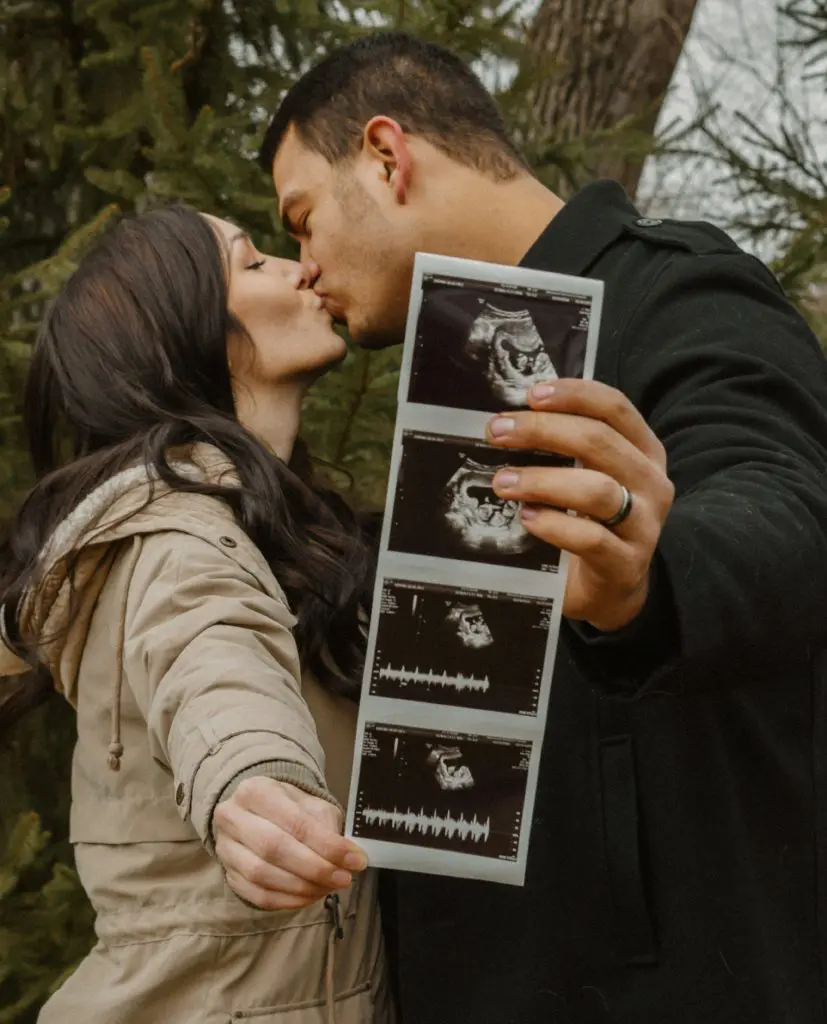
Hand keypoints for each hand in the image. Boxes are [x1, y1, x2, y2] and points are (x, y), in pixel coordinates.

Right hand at [213, 777, 366, 910]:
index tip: (355, 859)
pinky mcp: (227, 874)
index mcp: (256, 791)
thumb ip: (327, 826)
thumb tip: (348, 855)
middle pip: (274, 849)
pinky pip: (257, 895)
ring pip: (262, 875)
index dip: (327, 845)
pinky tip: (310, 896)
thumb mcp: (311, 804)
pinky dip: (287, 901)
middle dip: (315, 868)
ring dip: (302, 887)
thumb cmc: (289, 808)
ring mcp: (225, 848)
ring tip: (329, 887)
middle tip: (344, 878)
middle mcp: (232, 817)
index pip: (294, 821)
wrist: (256, 814)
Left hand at [487, 379, 673, 631]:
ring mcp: (645, 526)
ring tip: (502, 482)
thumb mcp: (588, 476)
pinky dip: (553, 524)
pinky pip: (590, 539)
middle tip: (497, 432)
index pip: (615, 408)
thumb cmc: (591, 522)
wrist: (610, 589)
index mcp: (645, 451)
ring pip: (596, 490)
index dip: (574, 395)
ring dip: (542, 481)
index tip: (531, 394)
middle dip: (542, 431)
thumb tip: (509, 418)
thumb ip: (565, 448)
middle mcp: (652, 483)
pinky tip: (525, 518)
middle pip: (599, 442)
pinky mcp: (627, 564)